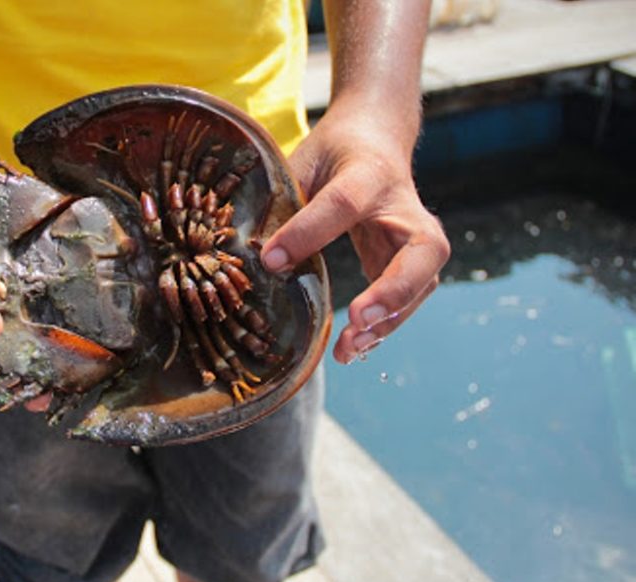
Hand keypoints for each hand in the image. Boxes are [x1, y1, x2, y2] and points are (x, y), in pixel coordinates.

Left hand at [260, 102, 449, 363]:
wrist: (377, 139)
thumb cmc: (334, 152)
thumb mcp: (304, 161)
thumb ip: (284, 201)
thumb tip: (253, 251)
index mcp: (369, 176)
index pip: (343, 204)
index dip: (307, 232)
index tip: (270, 260)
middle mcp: (404, 209)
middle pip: (423, 251)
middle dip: (395, 289)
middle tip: (359, 318)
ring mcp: (415, 239)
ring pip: (422, 283)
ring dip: (388, 321)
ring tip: (347, 349)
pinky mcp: (410, 264)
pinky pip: (408, 299)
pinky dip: (383, 328)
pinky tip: (353, 349)